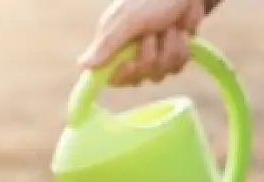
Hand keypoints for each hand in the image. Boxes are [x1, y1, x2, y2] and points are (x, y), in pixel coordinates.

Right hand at [80, 0, 211, 85]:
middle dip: (150, 55)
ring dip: (168, 48)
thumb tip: (82, 66)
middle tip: (151, 34)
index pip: (112, 77)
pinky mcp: (172, 56)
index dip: (123, 74)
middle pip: (138, 78)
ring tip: (168, 28)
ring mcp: (153, 56)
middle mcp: (132, 54)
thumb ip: (107, 44)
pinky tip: (181, 32)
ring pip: (159, 74)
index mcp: (115, 46)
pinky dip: (181, 48)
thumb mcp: (127, 20)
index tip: (130, 62)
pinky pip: (176, 67)